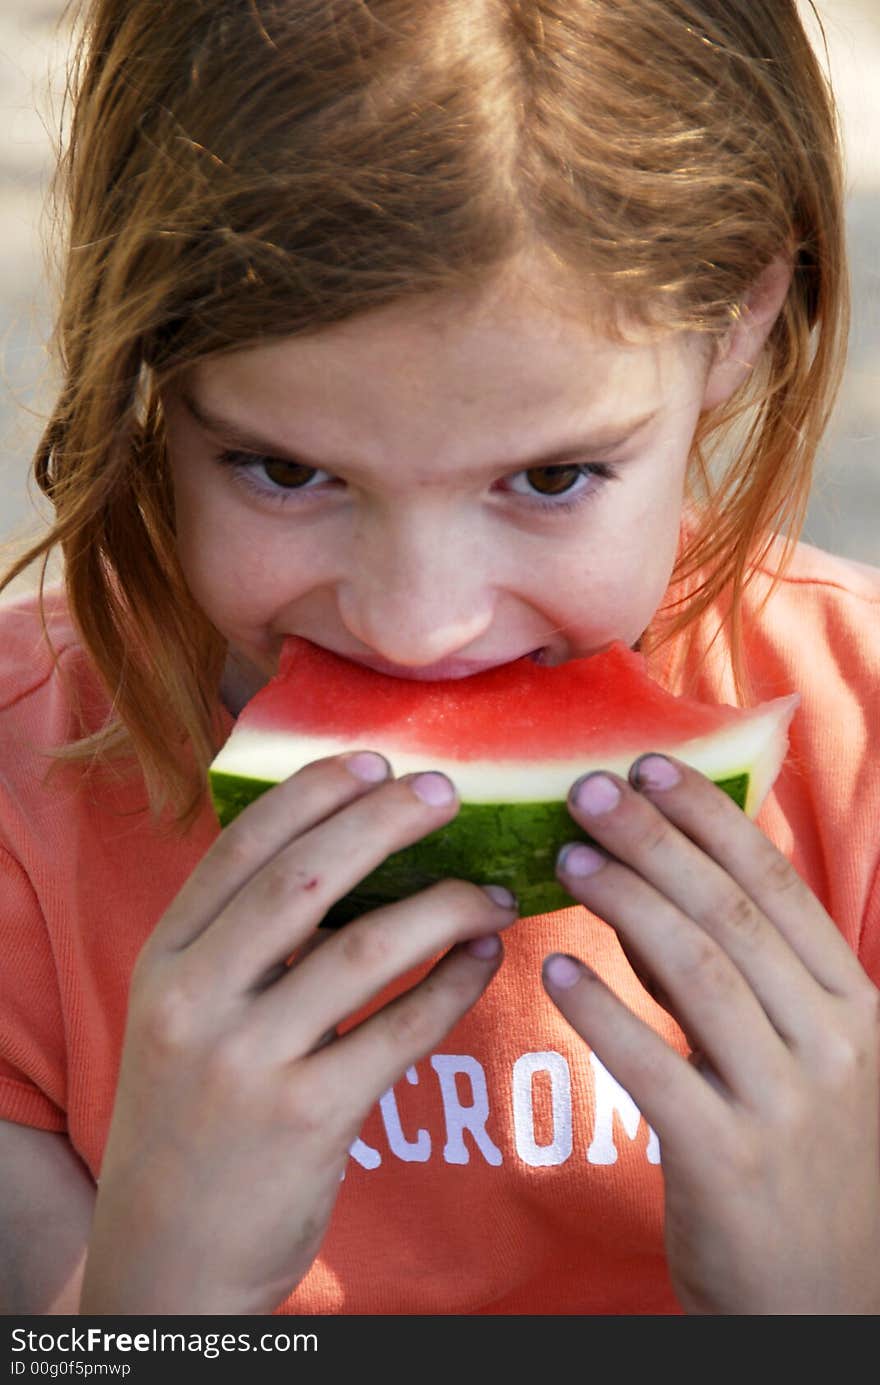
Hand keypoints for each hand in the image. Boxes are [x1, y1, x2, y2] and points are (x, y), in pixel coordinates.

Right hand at [80, 753, 514, 1314]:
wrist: (170, 1253)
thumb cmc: (193, 1114)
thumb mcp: (185, 1015)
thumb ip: (241, 941)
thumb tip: (348, 852)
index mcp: (164, 958)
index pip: (241, 846)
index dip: (314, 793)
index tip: (376, 760)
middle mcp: (194, 999)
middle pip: (303, 880)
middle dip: (383, 821)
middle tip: (447, 792)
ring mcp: (247, 1060)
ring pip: (364, 949)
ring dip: (442, 906)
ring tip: (491, 891)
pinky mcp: (307, 1117)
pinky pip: (402, 1029)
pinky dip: (453, 985)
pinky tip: (484, 960)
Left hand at [543, 754, 879, 1314]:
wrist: (822, 1303)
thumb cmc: (796, 1159)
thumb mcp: (788, 1055)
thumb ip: (726, 975)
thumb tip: (646, 884)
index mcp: (853, 1003)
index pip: (775, 886)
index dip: (708, 818)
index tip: (649, 767)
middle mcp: (834, 1042)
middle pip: (731, 913)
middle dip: (654, 839)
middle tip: (587, 790)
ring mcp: (789, 1103)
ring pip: (699, 972)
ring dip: (625, 902)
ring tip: (566, 860)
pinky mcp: (732, 1162)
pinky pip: (658, 1068)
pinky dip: (603, 1011)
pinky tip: (554, 970)